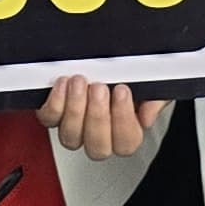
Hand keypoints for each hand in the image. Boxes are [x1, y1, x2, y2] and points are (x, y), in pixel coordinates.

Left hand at [38, 75, 166, 160]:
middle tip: (99, 88)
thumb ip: (155, 98)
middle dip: (98, 116)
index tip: (122, 90)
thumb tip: (147, 117)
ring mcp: (75, 127)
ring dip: (75, 109)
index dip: (123, 120)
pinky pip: (49, 119)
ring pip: (71, 138)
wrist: (104, 58)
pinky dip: (55, 103)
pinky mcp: (54, 115)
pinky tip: (64, 84)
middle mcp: (99, 135)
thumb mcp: (150, 79)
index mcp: (125, 131)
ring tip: (80, 82)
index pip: (126, 143)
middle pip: (98, 148)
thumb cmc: (128, 71)